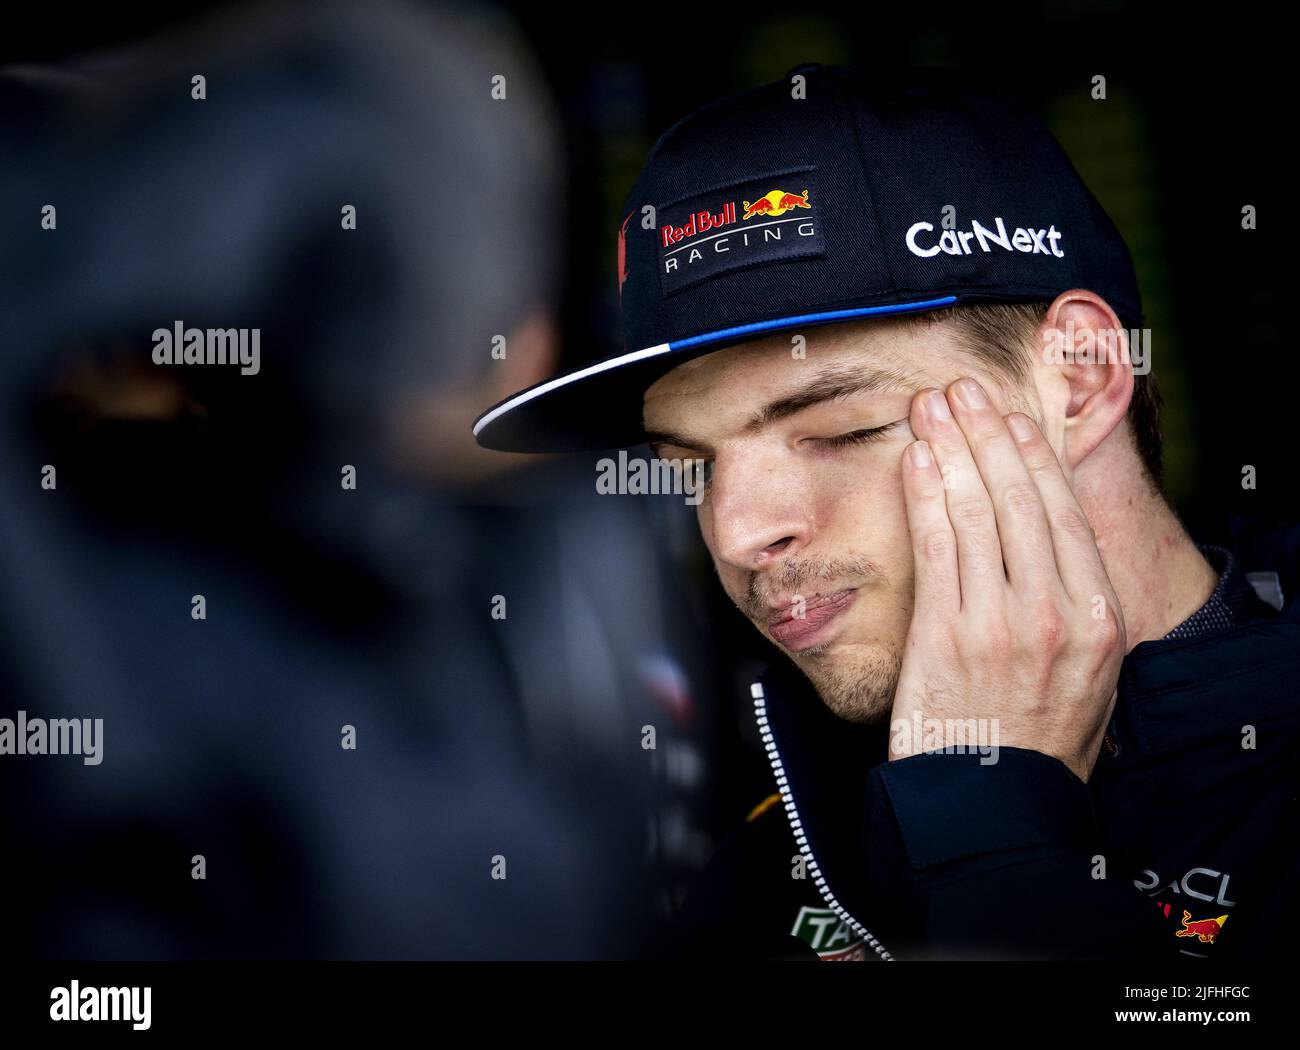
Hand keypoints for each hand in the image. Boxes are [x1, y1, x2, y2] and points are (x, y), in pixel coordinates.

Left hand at [890, 377, 1124, 781]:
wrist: (997, 804)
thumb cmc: (1038, 736)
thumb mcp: (1089, 672)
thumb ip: (1077, 605)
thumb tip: (1049, 539)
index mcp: (1098, 616)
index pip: (1062, 512)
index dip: (1032, 454)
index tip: (1009, 416)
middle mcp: (1056, 611)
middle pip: (1019, 498)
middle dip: (986, 433)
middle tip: (962, 390)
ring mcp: (1000, 623)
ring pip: (976, 513)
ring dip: (950, 449)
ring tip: (931, 408)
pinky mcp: (947, 637)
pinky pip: (936, 549)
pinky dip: (925, 497)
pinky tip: (915, 461)